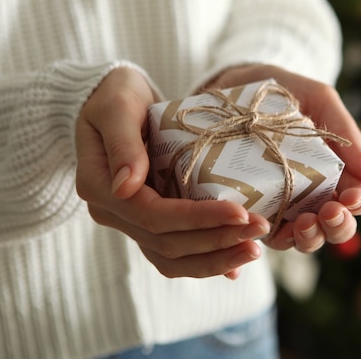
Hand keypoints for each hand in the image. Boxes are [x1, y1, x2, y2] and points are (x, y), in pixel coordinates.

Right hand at [75, 67, 269, 279]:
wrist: (115, 100)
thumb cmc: (116, 95)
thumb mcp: (117, 107)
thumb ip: (122, 144)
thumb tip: (125, 187)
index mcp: (101, 188)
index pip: (153, 216)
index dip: (198, 218)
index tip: (240, 211)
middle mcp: (115, 213)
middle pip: (168, 243)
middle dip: (217, 240)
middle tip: (260, 228)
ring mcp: (132, 221)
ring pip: (173, 257)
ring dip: (216, 258)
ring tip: (254, 248)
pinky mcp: (151, 221)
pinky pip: (177, 252)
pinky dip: (207, 260)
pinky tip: (236, 265)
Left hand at [207, 64, 360, 252]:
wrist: (235, 84)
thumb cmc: (285, 91)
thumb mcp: (320, 101)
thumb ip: (347, 134)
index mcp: (337, 171)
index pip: (358, 198)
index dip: (359, 203)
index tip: (351, 197)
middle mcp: (314, 194)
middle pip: (336, 227)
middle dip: (338, 227)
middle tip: (329, 213)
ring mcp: (284, 206)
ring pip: (306, 239)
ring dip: (310, 239)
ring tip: (303, 224)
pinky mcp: (254, 210)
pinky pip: (266, 236)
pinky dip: (271, 240)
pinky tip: (267, 231)